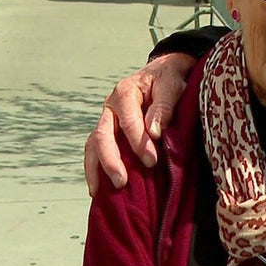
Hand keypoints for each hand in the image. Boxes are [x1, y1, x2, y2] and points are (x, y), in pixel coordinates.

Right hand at [83, 52, 195, 195]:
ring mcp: (107, 120)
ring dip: (97, 168)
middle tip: (121, 182)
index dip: (138, 142)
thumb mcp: (171, 86)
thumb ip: (164, 107)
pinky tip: (98, 189)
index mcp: (125, 92)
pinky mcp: (110, 132)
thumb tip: (154, 133)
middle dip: (110, 160)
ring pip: (93, 145)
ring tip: (100, 192)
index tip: (152, 161)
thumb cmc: (169, 79)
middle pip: (102, 135)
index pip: (128, 121)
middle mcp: (111, 107)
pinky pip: (96, 151)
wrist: (165, 73)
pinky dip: (95, 168)